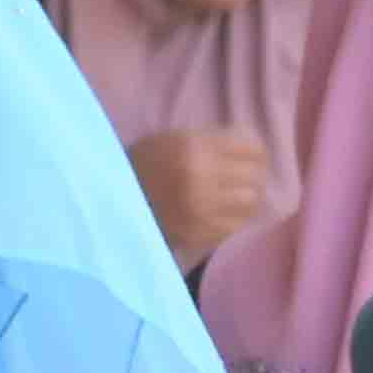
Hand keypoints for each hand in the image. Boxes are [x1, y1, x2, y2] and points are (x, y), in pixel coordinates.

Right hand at [129, 124, 279, 266]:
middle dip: (255, 175)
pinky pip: (236, 225)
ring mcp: (201, 208)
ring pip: (251, 203)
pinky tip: (226, 212)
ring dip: (248, 197)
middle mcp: (200, 177)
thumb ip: (214, 139)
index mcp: (194, 147)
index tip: (254, 157)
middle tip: (248, 177)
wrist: (114, 199)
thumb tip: (253, 143)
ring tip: (239, 195)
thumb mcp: (175, 138)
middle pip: (255, 177)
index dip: (258, 153)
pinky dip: (236, 218)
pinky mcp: (198, 233)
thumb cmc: (146, 163)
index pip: (253, 150)